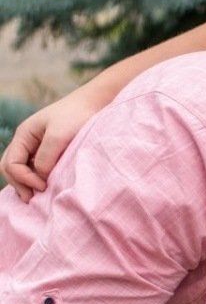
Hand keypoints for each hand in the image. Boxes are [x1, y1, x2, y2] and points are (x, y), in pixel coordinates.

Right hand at [1, 84, 109, 198]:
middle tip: (34, 200)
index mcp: (24, 136)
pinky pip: (37, 168)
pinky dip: (38, 179)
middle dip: (20, 184)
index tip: (43, 186)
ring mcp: (38, 147)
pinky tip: (48, 188)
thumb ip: (46, 157)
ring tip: (39, 198)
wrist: (96, 103)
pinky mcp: (51, 151)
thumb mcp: (59, 135)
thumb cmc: (77, 115)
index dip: (23, 178)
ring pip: (22, 170)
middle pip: (11, 168)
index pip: (10, 163)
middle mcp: (27, 142)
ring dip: (28, 184)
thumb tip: (40, 177)